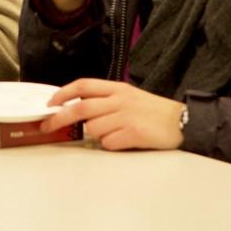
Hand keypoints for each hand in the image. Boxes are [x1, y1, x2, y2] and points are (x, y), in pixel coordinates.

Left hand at [40, 78, 184, 149]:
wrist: (182, 121)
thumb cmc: (153, 111)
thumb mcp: (128, 96)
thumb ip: (104, 99)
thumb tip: (76, 107)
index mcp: (117, 88)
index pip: (83, 85)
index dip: (63, 93)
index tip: (50, 103)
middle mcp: (119, 100)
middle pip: (80, 108)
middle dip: (59, 118)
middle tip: (47, 126)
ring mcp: (126, 116)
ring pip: (93, 128)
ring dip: (94, 135)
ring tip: (112, 134)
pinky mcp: (134, 133)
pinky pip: (109, 143)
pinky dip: (110, 145)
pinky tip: (123, 141)